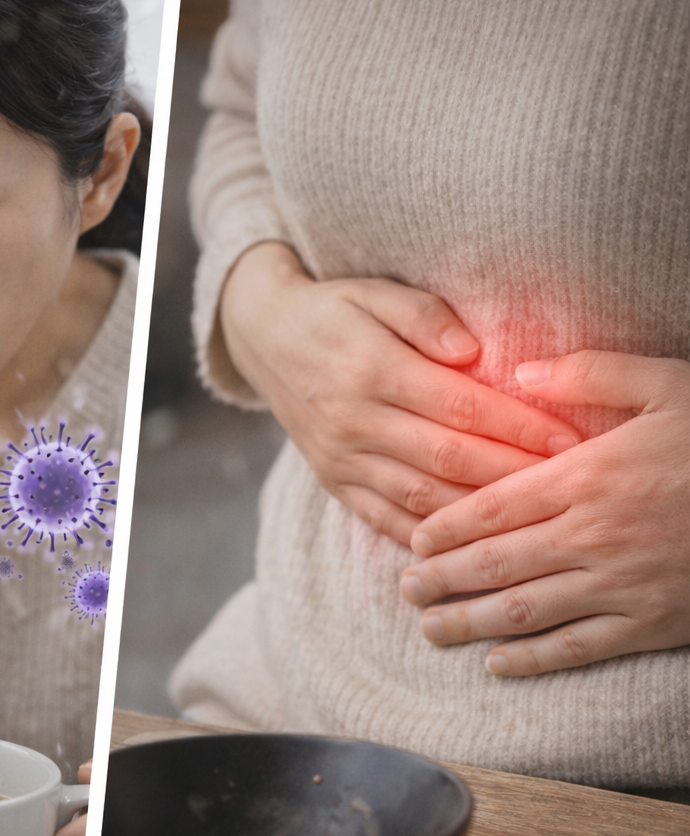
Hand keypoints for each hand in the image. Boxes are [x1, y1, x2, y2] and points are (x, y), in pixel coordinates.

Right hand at [220, 243, 581, 544]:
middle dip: (515, 475)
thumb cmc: (334, 310)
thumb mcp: (376, 292)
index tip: (571, 440)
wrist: (264, 337)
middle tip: (570, 486)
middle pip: (448, 458)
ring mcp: (340, 456)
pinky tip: (470, 543)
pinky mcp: (332, 479)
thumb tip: (474, 350)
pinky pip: (383, 518)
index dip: (519, 426)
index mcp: (372, 369)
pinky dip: (428, 535)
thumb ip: (425, 315)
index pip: (461, 406)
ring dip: (479, 513)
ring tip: (532, 519)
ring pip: (420, 497)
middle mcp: (354, 419)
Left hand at [402, 351, 689, 674]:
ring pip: (526, 610)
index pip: (494, 506)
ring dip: (470, 623)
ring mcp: (623, 582)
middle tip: (406, 590)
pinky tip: (497, 663)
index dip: (446, 528)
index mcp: (590, 476)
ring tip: (430, 628)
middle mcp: (595, 533)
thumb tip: (522, 371)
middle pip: (496, 563)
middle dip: (443, 580)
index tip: (415, 540)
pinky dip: (534, 659)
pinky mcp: (654, 622)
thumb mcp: (669, 385)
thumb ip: (593, 372)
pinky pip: (580, 646)